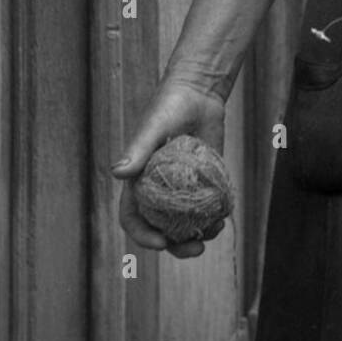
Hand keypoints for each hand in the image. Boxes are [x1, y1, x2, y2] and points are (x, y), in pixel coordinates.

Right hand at [113, 82, 226, 259]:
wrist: (198, 91)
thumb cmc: (169, 105)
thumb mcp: (153, 127)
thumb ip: (138, 150)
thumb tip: (117, 174)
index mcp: (138, 181)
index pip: (132, 217)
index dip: (142, 235)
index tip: (161, 243)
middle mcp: (158, 189)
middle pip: (161, 228)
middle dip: (177, 245)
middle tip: (197, 249)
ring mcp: (182, 187)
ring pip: (186, 222)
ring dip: (198, 233)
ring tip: (215, 231)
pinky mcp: (204, 179)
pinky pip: (206, 206)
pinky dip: (213, 216)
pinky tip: (224, 217)